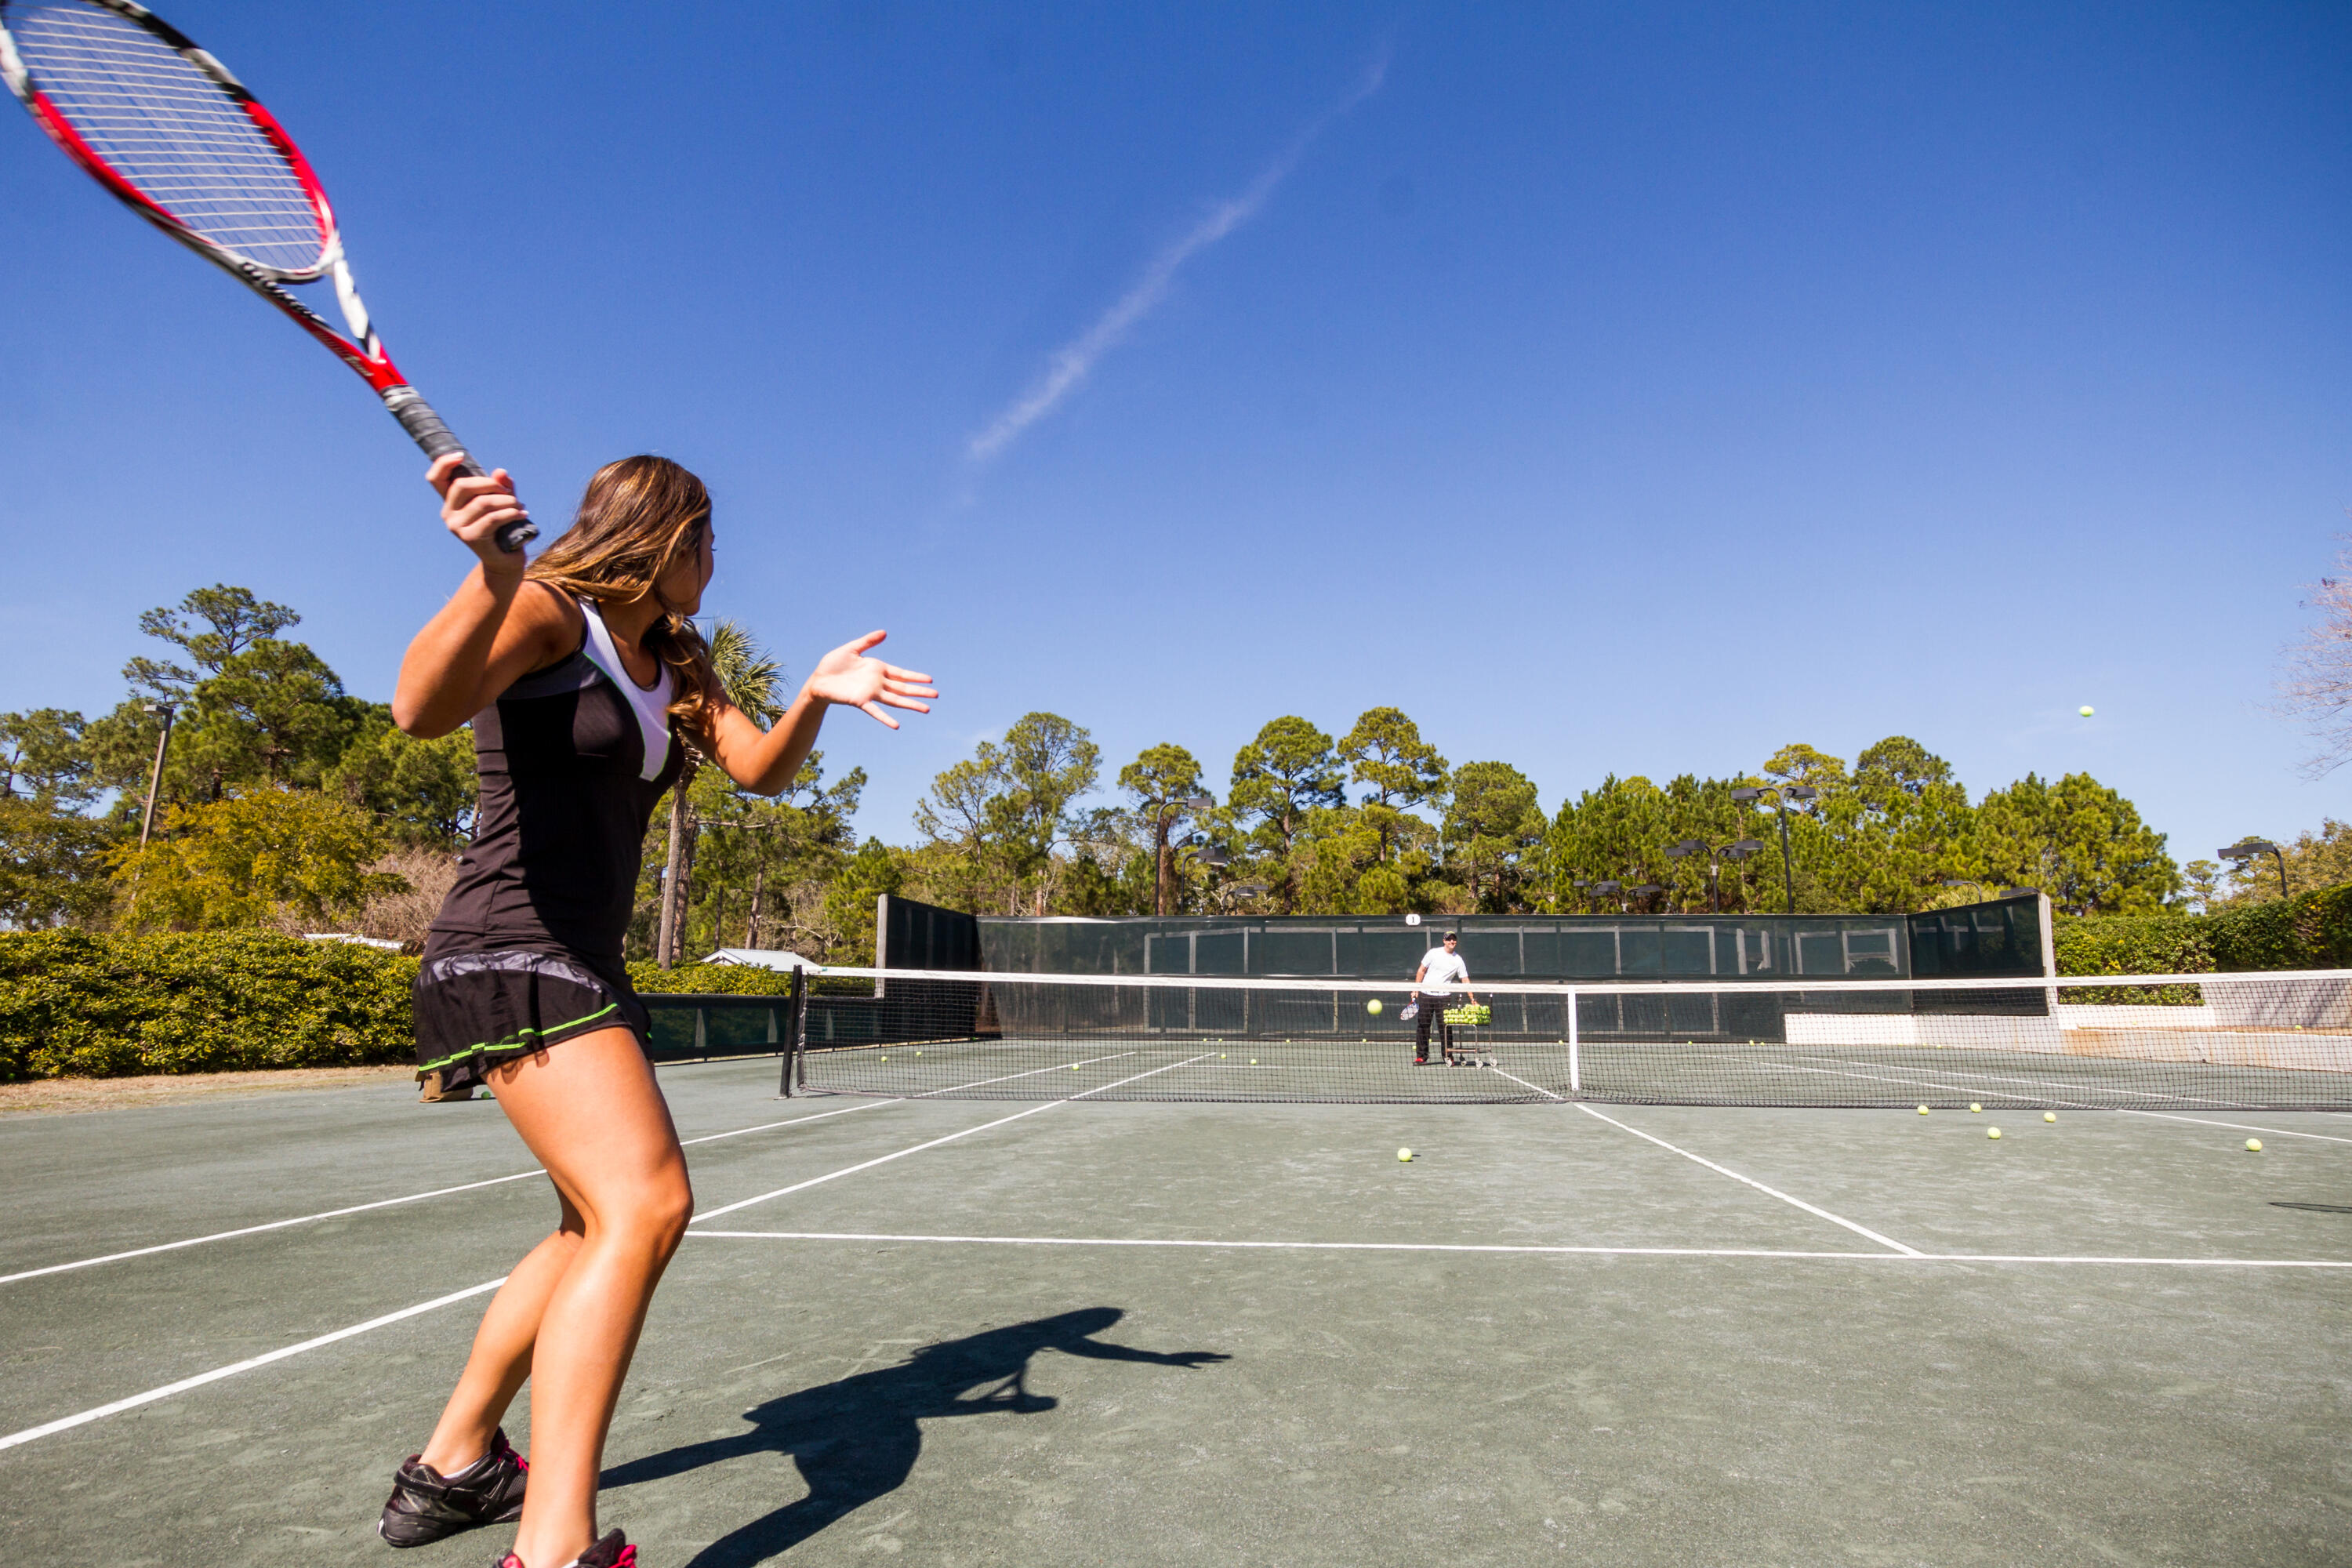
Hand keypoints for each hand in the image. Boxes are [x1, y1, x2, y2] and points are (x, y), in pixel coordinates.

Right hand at [427, 453, 529, 575]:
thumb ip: (501, 486)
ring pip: (482, 502)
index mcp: (451, 502)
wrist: (505, 560)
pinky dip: (510, 513)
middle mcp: (448, 514)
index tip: (460, 455)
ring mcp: (457, 527)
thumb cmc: (502, 527)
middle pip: (462, 485)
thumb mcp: (502, 501)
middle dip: (491, 484)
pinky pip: (492, 518)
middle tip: (509, 492)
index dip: (443, 463)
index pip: (435, 478)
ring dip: (507, 501)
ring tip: (520, 506)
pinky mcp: (470, 538)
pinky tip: (522, 514)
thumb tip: (500, 472)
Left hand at [804, 631, 936, 728]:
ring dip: (910, 705)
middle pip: (903, 688)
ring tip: (926, 709)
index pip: (901, 673)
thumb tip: (885, 632)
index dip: (915, 677)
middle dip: (919, 691)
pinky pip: (875, 711)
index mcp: (877, 669)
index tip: (930, 680)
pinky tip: (897, 725)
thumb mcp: (852, 648)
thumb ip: (868, 641)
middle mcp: (877, 683)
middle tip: (936, 695)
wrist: (818, 679)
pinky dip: (885, 718)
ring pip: (895, 700)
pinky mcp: (860, 701)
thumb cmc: (832, 665)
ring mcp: (870, 693)